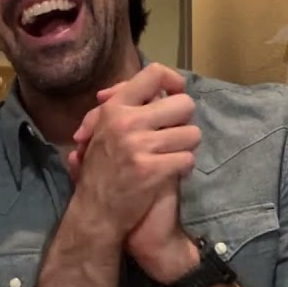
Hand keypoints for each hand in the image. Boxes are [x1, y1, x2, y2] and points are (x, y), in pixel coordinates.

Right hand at [65, 64, 197, 239]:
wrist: (95, 212)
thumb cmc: (99, 170)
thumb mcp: (99, 132)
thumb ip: (113, 108)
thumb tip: (113, 90)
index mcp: (114, 109)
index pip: (154, 74)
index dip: (173, 81)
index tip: (174, 94)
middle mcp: (126, 123)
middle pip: (183, 104)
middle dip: (183, 121)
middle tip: (172, 135)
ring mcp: (140, 147)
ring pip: (192, 134)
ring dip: (185, 147)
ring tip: (171, 156)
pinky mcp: (152, 170)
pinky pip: (188, 159)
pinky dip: (183, 168)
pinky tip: (170, 174)